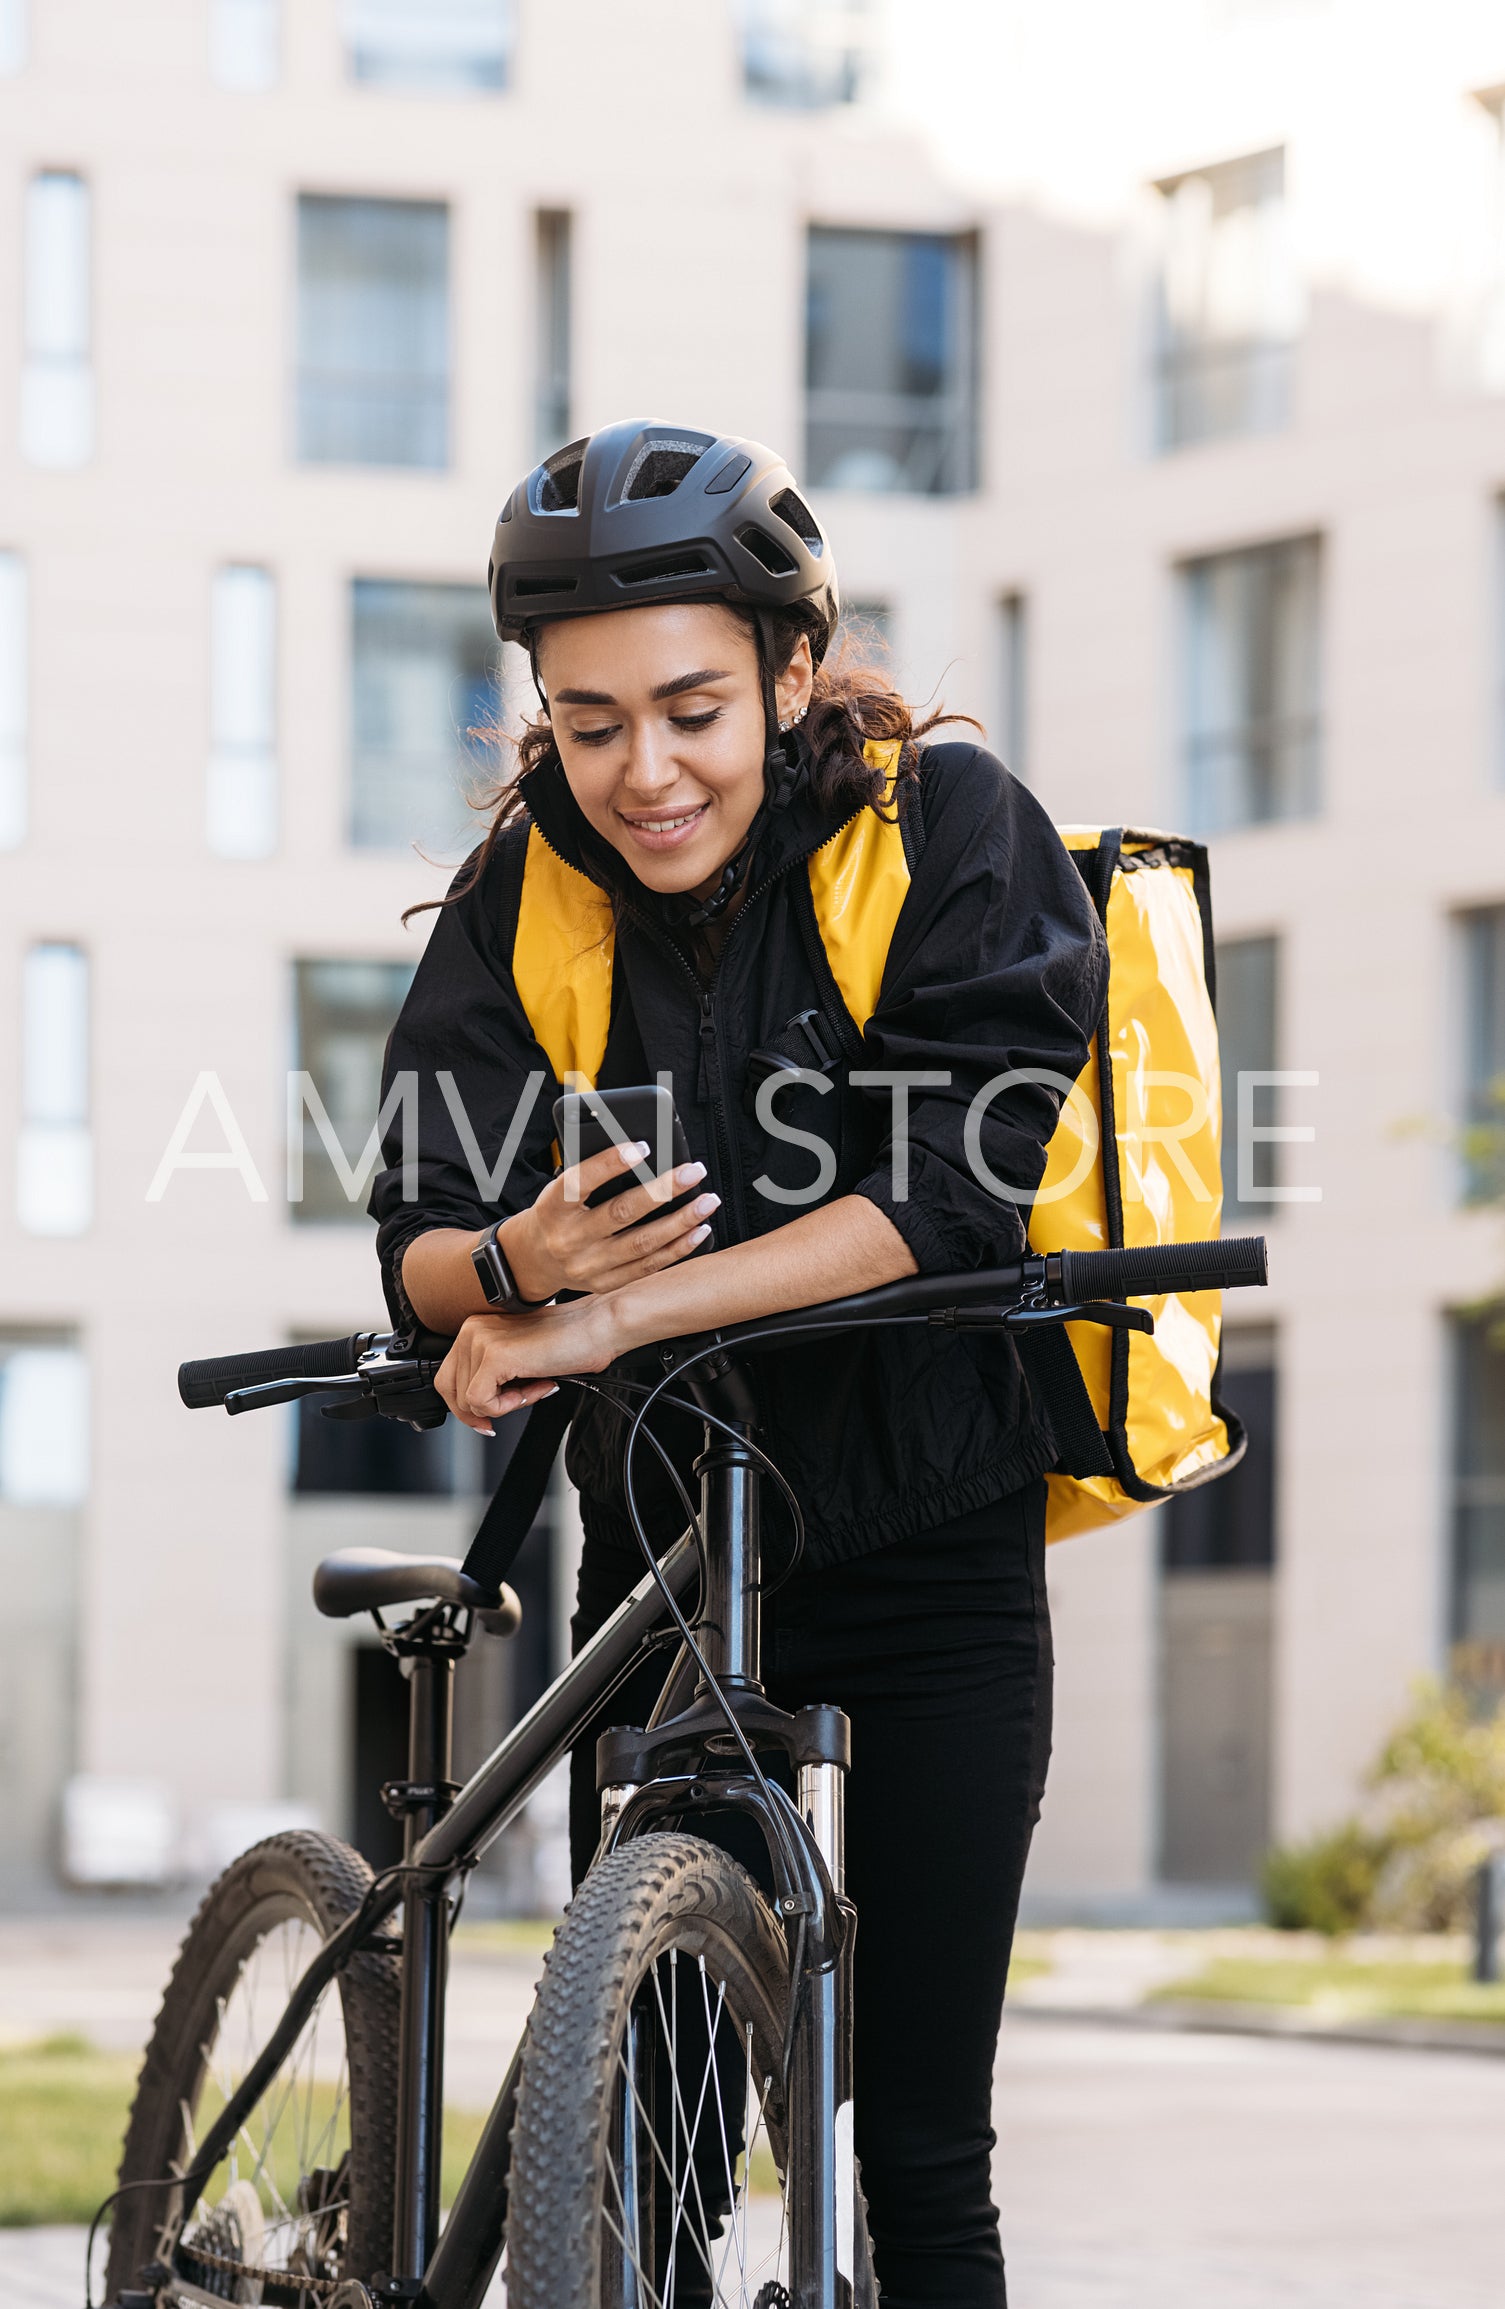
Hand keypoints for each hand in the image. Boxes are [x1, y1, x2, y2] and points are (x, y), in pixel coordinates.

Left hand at [436, 1297, 622, 1434]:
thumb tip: (475, 1410)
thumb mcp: (516, 1361)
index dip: (467, 1406)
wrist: (596, 1328)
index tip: (487, 1418)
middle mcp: (470, 1330)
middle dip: (483, 1410)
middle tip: (514, 1405)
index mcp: (474, 1328)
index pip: (448, 1378)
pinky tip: (536, 1387)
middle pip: (450, 1392)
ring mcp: (479, 1341)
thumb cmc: (567, 1343)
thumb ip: (491, 1378)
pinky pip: (483, 1402)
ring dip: (506, 1405)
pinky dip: (509, 1406)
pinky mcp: (493, 1357)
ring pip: (469, 1401)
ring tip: (536, 1386)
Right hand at [502, 1141, 718, 1299]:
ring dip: (681, 1222)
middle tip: (693, 1172)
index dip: (611, 1163)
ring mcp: (588, 1266)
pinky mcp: (605, 1283)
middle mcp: (569, 1239)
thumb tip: (641, 1154)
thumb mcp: (558, 1190)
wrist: (530, 1260)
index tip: (643, 1147)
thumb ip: (591, 1176)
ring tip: (706, 1202)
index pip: (581, 1182)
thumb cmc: (553, 1214)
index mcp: (552, 1208)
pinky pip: (647, 1267)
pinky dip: (677, 1249)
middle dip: (663, 1191)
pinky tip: (697, 1231)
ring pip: (642, 1244)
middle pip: (622, 1213)